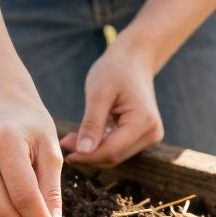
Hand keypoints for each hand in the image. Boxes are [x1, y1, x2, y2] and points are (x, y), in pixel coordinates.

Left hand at [60, 38, 164, 167]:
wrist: (133, 59)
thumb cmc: (115, 70)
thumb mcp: (98, 94)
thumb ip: (92, 124)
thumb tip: (82, 152)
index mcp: (143, 122)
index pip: (111, 151)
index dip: (86, 155)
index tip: (63, 147)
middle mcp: (152, 133)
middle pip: (114, 156)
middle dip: (87, 154)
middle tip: (64, 142)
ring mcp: (150, 136)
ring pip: (115, 155)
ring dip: (92, 151)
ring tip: (72, 138)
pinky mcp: (143, 136)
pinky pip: (119, 148)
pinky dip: (100, 145)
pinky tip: (86, 136)